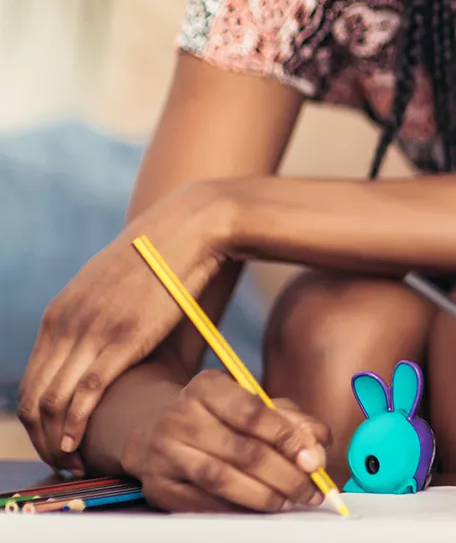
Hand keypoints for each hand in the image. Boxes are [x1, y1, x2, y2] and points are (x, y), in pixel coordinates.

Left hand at [18, 178, 235, 469]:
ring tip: (72, 461)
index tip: (55, 441)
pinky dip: (75, 426)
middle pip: (32, 397)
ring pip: (50, 401)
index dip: (36, 420)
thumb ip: (99, 317)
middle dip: (40, 437)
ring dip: (55, 439)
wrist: (190, 228)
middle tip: (60, 462)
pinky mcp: (120, 339)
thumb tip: (108, 348)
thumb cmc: (162, 260)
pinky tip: (79, 445)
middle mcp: (64, 323)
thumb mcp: (114, 289)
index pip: (30, 380)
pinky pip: (83, 394)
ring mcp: (90, 331)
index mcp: (58, 314)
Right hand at [122, 371, 330, 512]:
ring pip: (221, 479)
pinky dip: (235, 509)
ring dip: (263, 495)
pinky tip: (259, 510)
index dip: (288, 437)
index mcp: (206, 386)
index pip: (252, 412)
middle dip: (284, 475)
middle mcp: (179, 416)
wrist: (158, 434)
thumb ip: (292, 420)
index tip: (314, 459)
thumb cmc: (219, 419)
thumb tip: (319, 442)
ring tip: (289, 501)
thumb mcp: (254, 405)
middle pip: (241, 450)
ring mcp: (163, 452)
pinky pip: (201, 503)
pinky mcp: (157, 486)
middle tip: (310, 490)